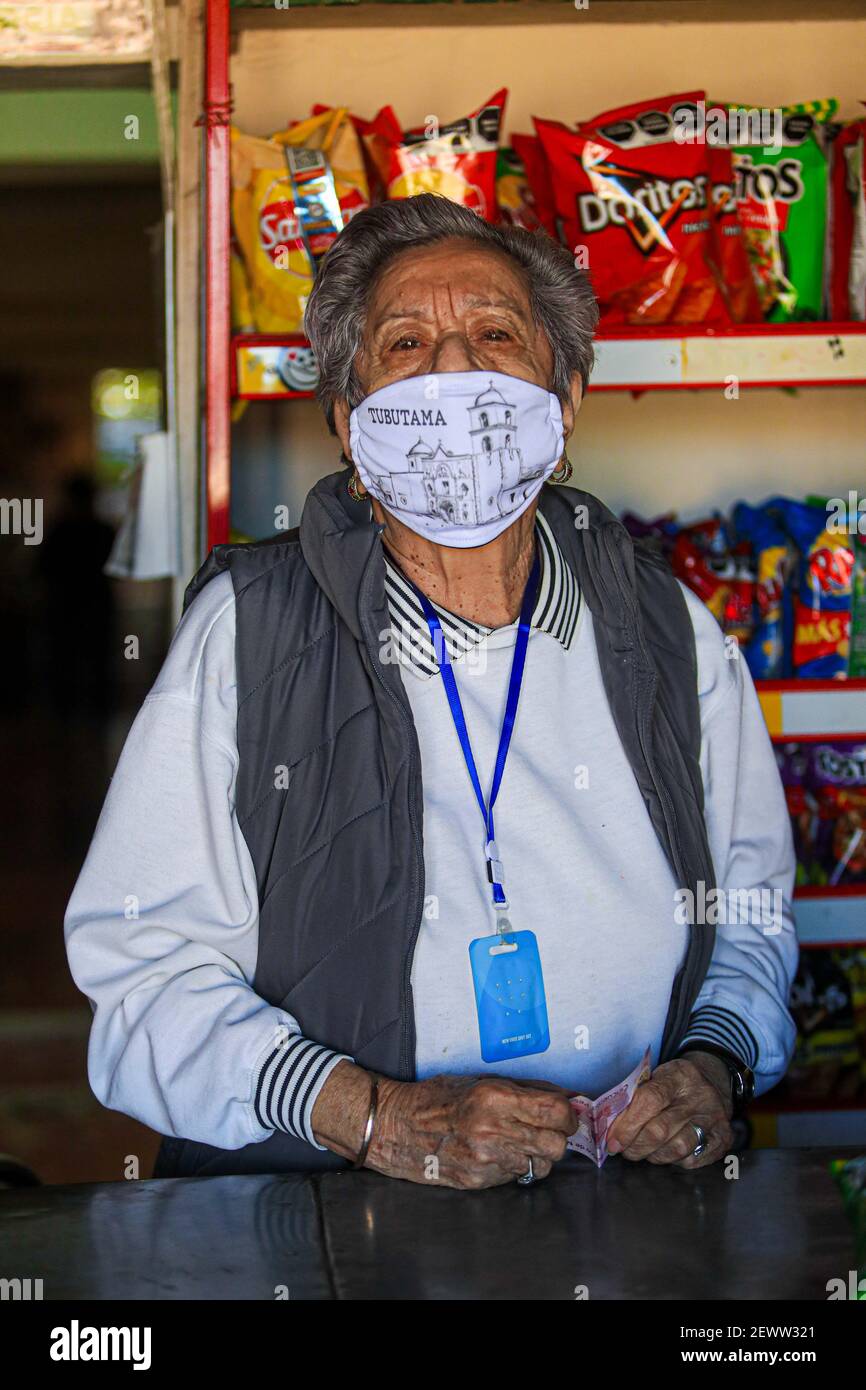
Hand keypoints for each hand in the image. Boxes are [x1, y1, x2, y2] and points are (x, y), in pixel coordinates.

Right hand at [311, 1061, 575, 1188]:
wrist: (399, 1127)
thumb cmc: (441, 1098)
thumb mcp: (484, 1081)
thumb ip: (527, 1090)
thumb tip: (568, 1098)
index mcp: (495, 1098)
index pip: (556, 1111)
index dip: (568, 1113)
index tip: (565, 1112)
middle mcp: (493, 1130)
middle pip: (556, 1144)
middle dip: (558, 1137)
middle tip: (548, 1129)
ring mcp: (486, 1159)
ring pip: (542, 1165)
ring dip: (539, 1154)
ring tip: (519, 1140)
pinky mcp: (480, 1180)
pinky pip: (518, 1176)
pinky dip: (517, 1165)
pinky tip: (499, 1152)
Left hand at [606, 1052, 733, 1168]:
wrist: (714, 1083)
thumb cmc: (676, 1084)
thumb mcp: (657, 1076)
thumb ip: (635, 1096)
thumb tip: (608, 1125)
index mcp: (679, 1076)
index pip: (649, 1100)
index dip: (627, 1124)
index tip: (612, 1139)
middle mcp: (700, 1097)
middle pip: (660, 1130)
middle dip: (635, 1145)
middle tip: (623, 1149)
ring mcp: (715, 1119)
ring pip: (677, 1148)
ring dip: (652, 1155)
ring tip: (643, 1151)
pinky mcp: (723, 1139)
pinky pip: (693, 1160)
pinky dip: (673, 1161)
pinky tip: (666, 1152)